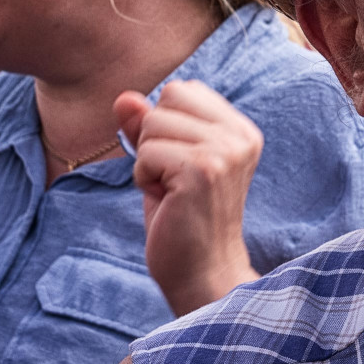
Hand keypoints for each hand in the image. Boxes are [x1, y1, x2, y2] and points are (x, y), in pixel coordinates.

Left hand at [116, 81, 263, 316]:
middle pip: (168, 98)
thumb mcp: (164, 163)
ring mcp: (225, 151)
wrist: (202, 274)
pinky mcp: (203, 170)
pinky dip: (143, 177)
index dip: (165, 124)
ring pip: (153, 124)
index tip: (179, 165)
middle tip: (173, 181)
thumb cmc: (182, 220)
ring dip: (147, 160)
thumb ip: (148, 127)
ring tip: (170, 192)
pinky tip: (166, 201)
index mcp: (240, 130)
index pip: (183, 90)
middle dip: (154, 139)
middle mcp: (240, 136)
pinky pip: (147, 151)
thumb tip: (123, 97)